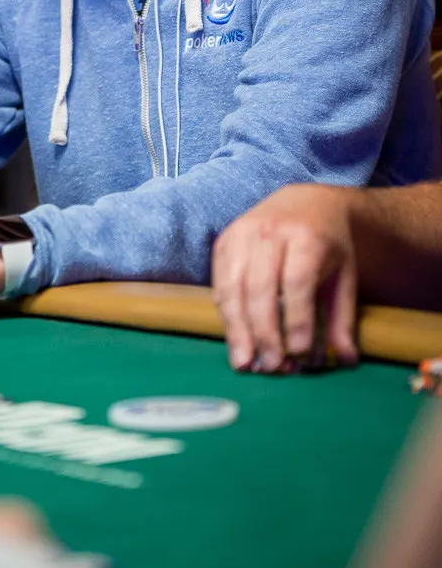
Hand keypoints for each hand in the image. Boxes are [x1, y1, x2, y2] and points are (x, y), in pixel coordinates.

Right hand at [212, 184, 359, 372]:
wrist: (304, 201)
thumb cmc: (327, 244)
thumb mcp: (345, 275)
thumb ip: (342, 318)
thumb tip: (346, 360)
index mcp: (306, 236)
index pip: (297, 281)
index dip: (297, 319)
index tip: (300, 353)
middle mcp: (270, 230)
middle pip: (261, 286)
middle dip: (264, 331)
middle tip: (270, 366)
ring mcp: (242, 233)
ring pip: (233, 286)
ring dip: (237, 328)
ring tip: (245, 363)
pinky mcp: (224, 241)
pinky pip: (220, 282)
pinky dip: (226, 314)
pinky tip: (235, 338)